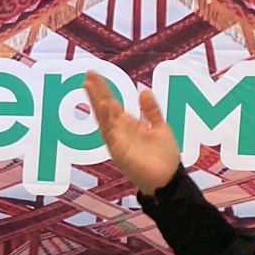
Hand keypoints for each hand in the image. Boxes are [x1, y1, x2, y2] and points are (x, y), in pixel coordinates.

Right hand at [83, 72, 180, 193]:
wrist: (167, 179)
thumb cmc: (164, 157)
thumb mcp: (160, 128)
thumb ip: (151, 111)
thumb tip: (143, 91)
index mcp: (128, 125)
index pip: (112, 103)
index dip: (104, 89)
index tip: (95, 75)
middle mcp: (119, 131)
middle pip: (104, 107)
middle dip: (96, 91)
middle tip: (88, 74)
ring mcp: (117, 140)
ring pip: (104, 118)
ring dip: (97, 102)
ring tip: (90, 85)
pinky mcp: (119, 151)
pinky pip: (111, 133)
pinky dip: (107, 119)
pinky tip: (104, 106)